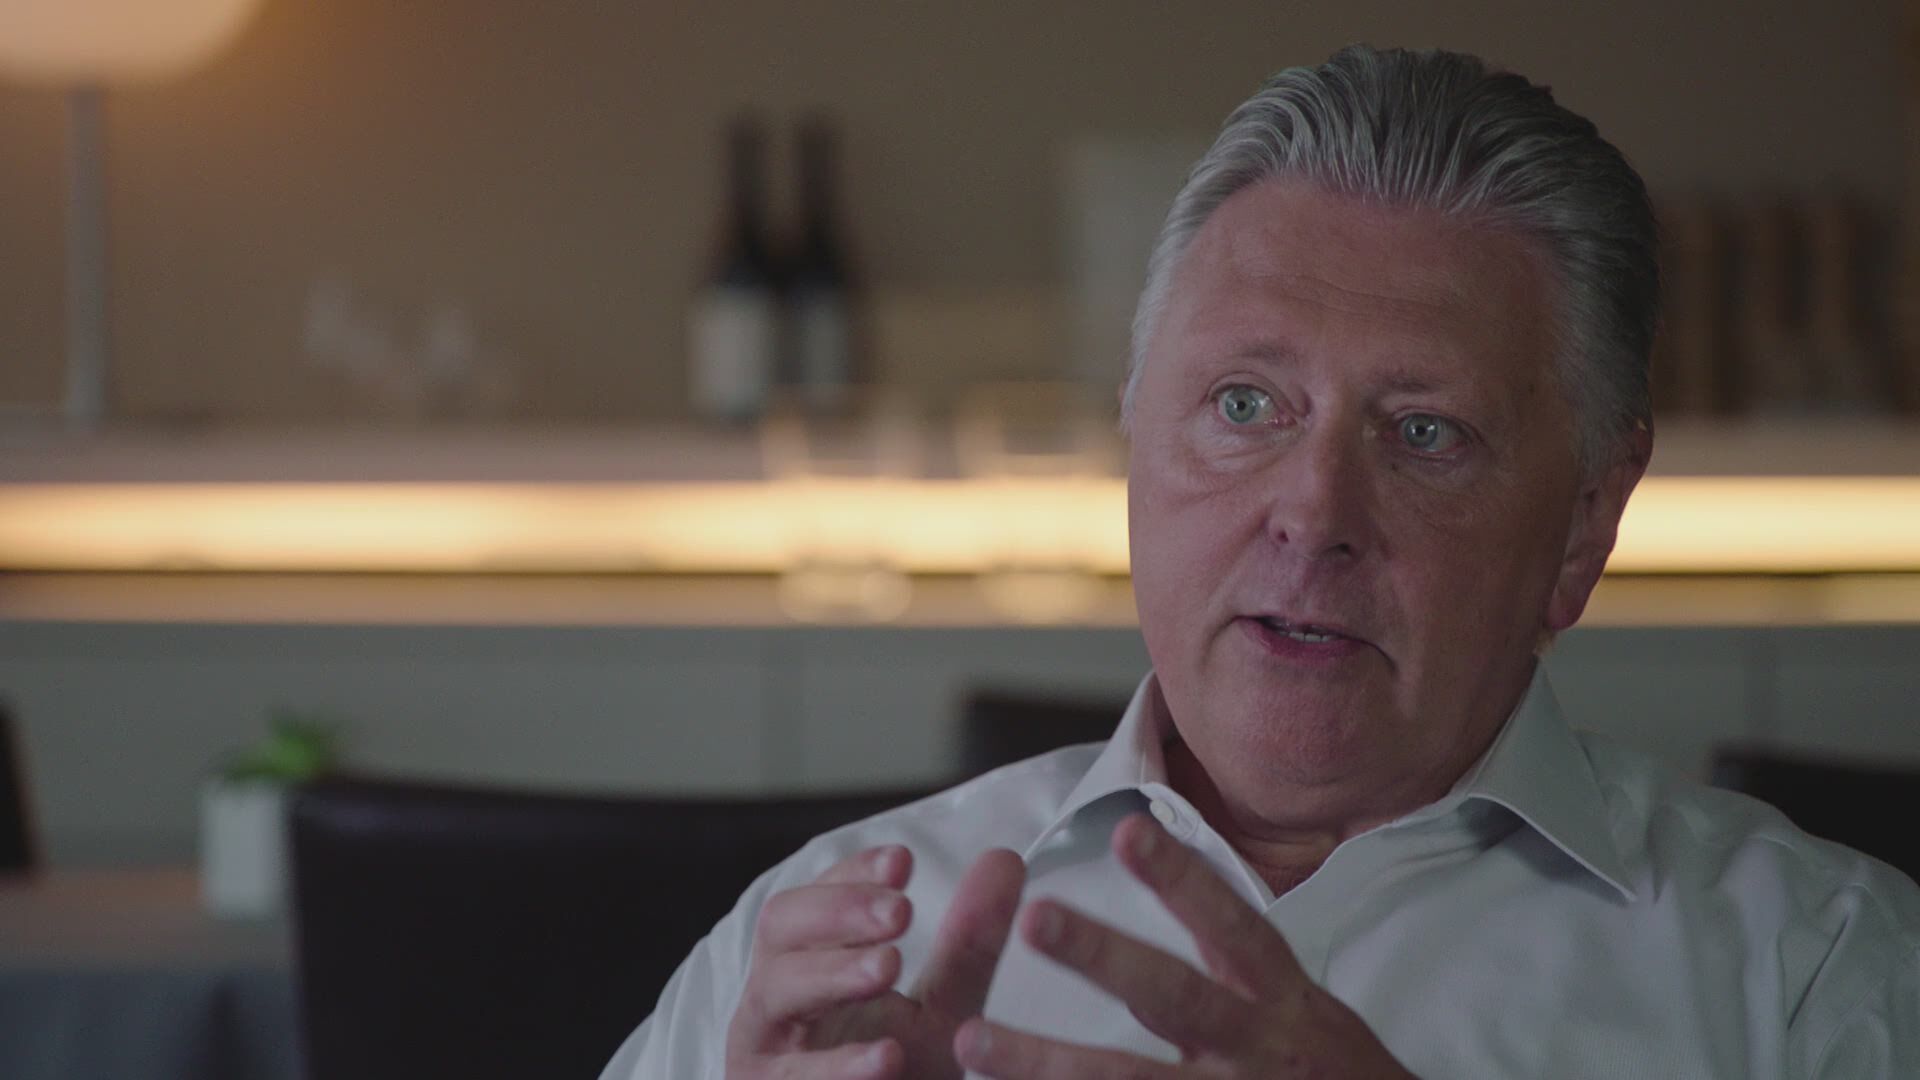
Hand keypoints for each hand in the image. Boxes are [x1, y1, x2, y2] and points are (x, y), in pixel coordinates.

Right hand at [725, 843, 1025, 1079]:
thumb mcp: (942, 1006)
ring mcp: (766, 1044)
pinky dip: (840, 1065)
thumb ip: (968, 943)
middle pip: (782, 926)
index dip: (856, 873)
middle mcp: (778, 991)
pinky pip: (795, 1077)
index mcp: (811, 957)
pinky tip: (887, 1054)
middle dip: (840, 910)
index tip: (902, 862)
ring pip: (776, 992)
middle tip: (900, 910)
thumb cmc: (899, 1070)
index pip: (819, 894)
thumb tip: (1005, 862)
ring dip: (834, 973)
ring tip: (889, 965)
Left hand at [953, 813, 1415, 1078]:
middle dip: (1104, 959)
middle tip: (1033, 919)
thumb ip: (1233, 956)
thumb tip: (1144, 853)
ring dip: (1047, 1064)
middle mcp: (1257, 1049)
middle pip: (1175, 999)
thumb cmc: (1331, 1075)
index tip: (1126, 828)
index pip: (1232, 927)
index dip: (1181, 879)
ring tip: (972, 1038)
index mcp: (1281, 1001)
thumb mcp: (1302, 1008)